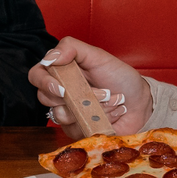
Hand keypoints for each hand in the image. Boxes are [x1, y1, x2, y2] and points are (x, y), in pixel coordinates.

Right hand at [27, 38, 149, 136]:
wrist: (139, 101)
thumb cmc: (119, 77)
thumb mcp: (98, 56)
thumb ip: (72, 48)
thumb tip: (49, 57)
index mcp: (61, 72)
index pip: (36, 75)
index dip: (44, 82)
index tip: (61, 88)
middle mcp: (60, 92)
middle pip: (44, 97)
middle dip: (76, 96)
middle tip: (102, 91)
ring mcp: (67, 112)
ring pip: (61, 115)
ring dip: (92, 108)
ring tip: (111, 101)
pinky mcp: (77, 130)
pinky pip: (76, 129)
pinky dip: (98, 120)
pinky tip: (111, 114)